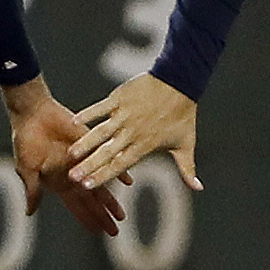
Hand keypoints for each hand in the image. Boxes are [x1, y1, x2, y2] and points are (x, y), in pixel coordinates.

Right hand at [2, 77, 123, 237]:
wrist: (32, 113)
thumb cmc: (26, 140)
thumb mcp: (26, 168)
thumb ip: (32, 190)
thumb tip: (29, 213)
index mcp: (59, 182)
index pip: (76, 207)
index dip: (86, 219)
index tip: (97, 232)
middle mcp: (74, 174)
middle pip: (92, 201)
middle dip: (103, 216)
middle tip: (116, 231)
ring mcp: (84, 161)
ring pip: (102, 184)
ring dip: (111, 201)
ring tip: (122, 215)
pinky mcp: (90, 145)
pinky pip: (107, 159)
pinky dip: (118, 170)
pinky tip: (128, 181)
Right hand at [68, 72, 200, 192]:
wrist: (180, 81)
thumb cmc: (183, 114)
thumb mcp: (186, 143)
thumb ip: (188, 169)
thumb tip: (198, 188)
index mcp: (145, 144)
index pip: (121, 164)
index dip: (104, 176)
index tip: (88, 186)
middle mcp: (132, 132)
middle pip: (107, 152)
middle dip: (89, 166)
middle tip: (72, 177)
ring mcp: (124, 114)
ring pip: (101, 131)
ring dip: (85, 143)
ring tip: (70, 154)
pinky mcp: (119, 98)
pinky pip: (100, 107)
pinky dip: (88, 113)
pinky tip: (73, 121)